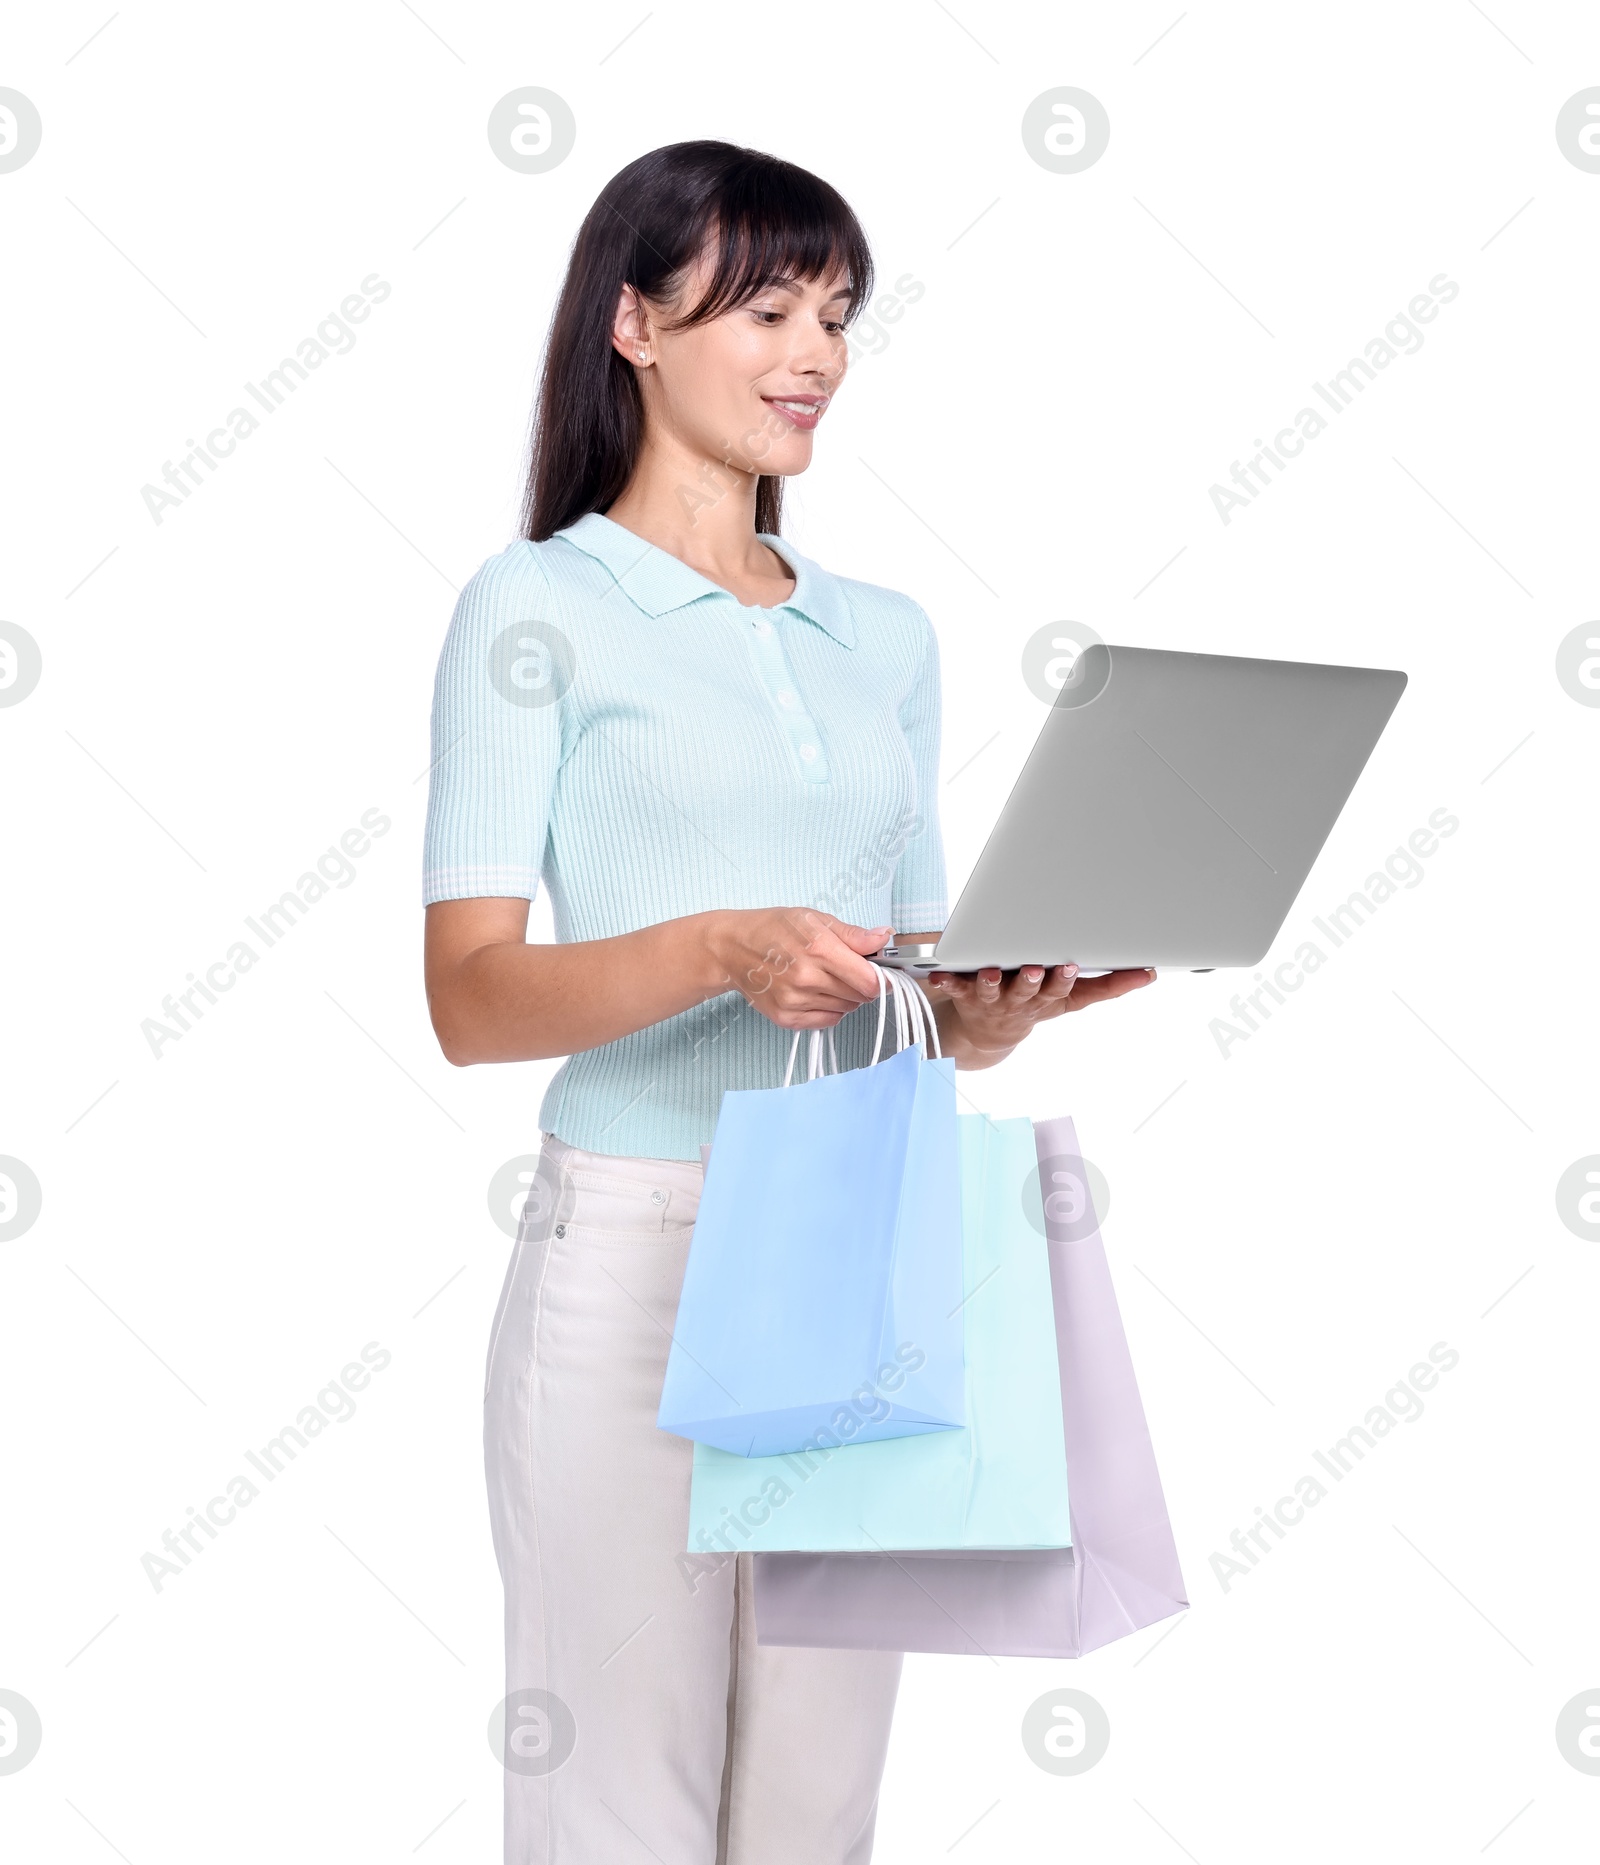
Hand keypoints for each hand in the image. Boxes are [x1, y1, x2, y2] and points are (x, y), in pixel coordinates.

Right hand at [703, 908, 889, 1029]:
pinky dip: (831, 1009)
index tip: (882, 973)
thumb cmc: (772, 929)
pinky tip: (817, 992)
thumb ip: (853, 934)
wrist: (731, 949)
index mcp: (818, 948)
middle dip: (863, 984)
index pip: (869, 980)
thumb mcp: (814, 919)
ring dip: (846, 997)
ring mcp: (795, 1001)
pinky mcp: (787, 1019)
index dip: (882, 978)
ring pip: (846, 1009)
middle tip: (849, 970)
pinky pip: (828, 1021)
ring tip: (827, 978)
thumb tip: (884, 937)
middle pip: (861, 996)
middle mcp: (807, 978)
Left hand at [925, 963, 1155, 1068]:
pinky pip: (954, 987)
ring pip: (992, 989)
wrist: (989, 1037)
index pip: (1061, 990)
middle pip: (1028, 990)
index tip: (1071, 966)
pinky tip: (939, 976)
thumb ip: (1108, 985)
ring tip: (990, 972)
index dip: (1066, 980)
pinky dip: (947, 981)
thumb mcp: (1073, 999)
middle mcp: (1021, 1000)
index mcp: (1048, 998)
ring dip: (991, 981)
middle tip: (1035, 968)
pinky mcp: (966, 995)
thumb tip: (1149, 974)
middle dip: (1032, 980)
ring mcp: (993, 999)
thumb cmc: (1037, 1005)